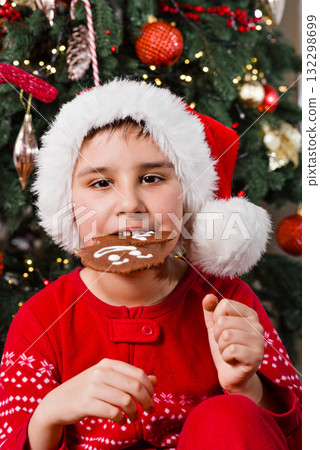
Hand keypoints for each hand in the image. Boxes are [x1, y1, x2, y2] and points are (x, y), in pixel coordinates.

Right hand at [33, 358, 156, 426]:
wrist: (58, 402)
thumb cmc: (88, 390)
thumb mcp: (108, 379)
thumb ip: (130, 378)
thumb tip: (155, 380)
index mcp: (108, 363)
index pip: (138, 374)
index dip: (150, 388)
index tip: (152, 399)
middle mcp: (101, 372)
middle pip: (135, 386)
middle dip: (147, 401)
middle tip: (149, 411)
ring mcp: (92, 387)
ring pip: (125, 400)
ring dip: (134, 412)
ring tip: (133, 417)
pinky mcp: (85, 403)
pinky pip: (112, 412)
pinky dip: (121, 418)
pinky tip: (120, 420)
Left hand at [202, 294, 263, 401]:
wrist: (231, 374)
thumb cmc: (225, 347)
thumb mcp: (215, 326)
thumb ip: (210, 310)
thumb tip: (208, 296)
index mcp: (249, 314)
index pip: (225, 304)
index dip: (217, 318)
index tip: (223, 330)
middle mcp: (257, 325)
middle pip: (223, 321)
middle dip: (217, 335)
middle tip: (226, 344)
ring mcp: (259, 341)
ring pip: (226, 336)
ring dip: (221, 347)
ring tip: (229, 352)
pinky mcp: (256, 357)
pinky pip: (231, 350)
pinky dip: (226, 357)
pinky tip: (233, 360)